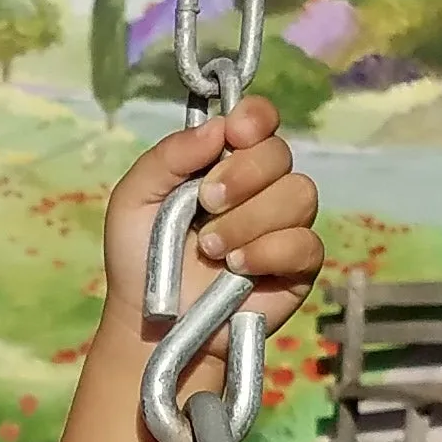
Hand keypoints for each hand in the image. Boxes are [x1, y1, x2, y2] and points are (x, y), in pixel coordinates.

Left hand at [100, 96, 322, 394]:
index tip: (234, 135)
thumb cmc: (141, 258)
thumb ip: (168, 157)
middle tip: (206, 204)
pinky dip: (270, 251)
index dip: (255, 118)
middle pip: (280, 154)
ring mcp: (284, 226)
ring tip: (212, 249)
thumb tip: (217, 127)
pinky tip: (238, 267)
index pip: (260, 121)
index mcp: (224, 162)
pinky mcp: (298, 267)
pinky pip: (307, 242)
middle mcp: (261, 188)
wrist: (152, 323)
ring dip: (250, 219)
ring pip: (299, 194)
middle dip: (242, 175)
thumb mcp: (134, 200)